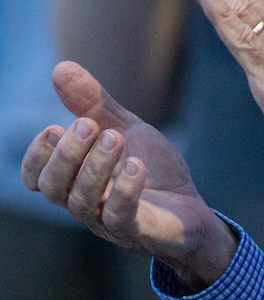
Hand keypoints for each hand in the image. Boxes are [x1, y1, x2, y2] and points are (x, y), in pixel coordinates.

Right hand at [21, 61, 236, 290]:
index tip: (55, 128)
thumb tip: (61, 67)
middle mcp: (84, 203)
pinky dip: (124, 191)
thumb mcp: (125, 129)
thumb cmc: (152, 170)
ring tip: (114, 137)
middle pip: (54, 187)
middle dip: (67, 153)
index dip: (38, 155)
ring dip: (95, 166)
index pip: (36, 177)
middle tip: (88, 124)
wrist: (192, 208)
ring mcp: (108, 222)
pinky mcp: (138, 232)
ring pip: (83, 202)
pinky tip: (135, 166)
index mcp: (75, 180)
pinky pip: (120, 218)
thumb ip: (94, 104)